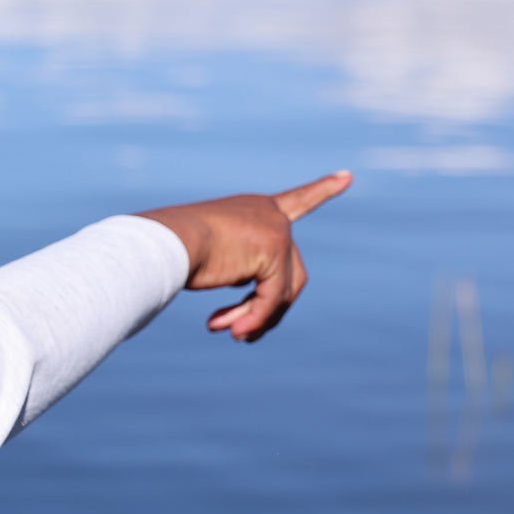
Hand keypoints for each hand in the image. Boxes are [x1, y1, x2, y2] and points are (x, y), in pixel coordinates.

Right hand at [137, 171, 350, 341]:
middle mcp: (271, 215)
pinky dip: (256, 320)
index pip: (297, 200)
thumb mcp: (212, 258)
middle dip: (266, 308)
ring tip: (236, 337)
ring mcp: (276, 231)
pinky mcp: (274, 251)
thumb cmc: (173, 250)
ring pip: (282, 290)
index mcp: (255, 209)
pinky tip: (235, 333)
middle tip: (240, 334)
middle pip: (289, 273)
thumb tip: (251, 322)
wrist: (165, 241)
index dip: (322, 190)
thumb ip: (239, 277)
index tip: (348, 176)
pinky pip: (272, 298)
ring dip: (259, 318)